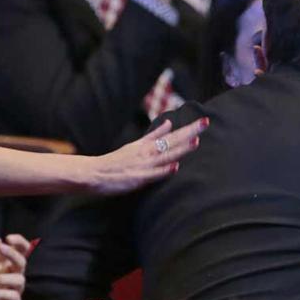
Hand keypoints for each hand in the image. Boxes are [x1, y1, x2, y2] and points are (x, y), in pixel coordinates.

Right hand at [87, 117, 209, 194]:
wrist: (94, 173)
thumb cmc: (116, 161)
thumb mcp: (136, 144)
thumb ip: (154, 135)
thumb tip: (169, 122)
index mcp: (148, 145)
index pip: (173, 134)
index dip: (189, 128)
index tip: (205, 121)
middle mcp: (147, 152)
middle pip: (172, 141)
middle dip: (190, 132)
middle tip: (205, 122)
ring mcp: (143, 165)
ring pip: (165, 155)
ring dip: (180, 149)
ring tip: (195, 142)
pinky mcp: (137, 178)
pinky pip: (153, 174)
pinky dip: (164, 170)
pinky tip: (175, 167)